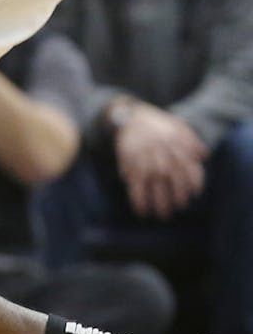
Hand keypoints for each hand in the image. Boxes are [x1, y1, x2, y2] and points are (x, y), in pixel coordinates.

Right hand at [113, 104, 205, 219]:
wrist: (132, 117)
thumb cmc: (158, 124)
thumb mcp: (178, 127)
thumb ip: (192, 141)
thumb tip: (203, 156)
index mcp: (177, 147)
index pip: (190, 170)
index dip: (194, 184)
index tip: (194, 193)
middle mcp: (163, 157)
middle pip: (175, 182)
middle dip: (178, 197)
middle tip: (179, 207)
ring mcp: (146, 163)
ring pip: (156, 188)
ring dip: (159, 204)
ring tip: (162, 216)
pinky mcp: (131, 166)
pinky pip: (135, 187)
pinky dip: (138, 201)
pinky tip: (141, 211)